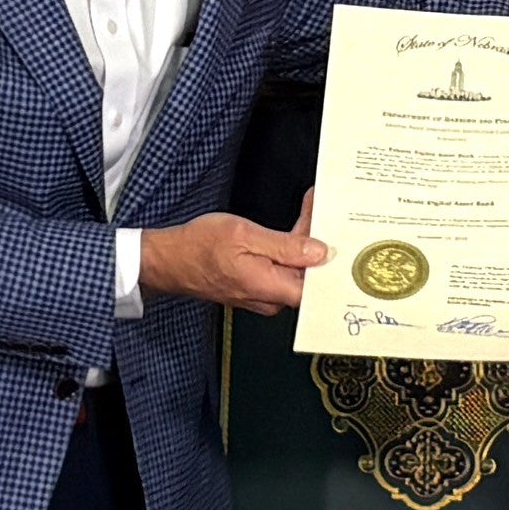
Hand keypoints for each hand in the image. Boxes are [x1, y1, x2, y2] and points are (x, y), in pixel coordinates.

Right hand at [138, 209, 323, 312]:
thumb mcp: (244, 235)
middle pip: (310, 275)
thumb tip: (319, 252)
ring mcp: (263, 296)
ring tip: (311, 211)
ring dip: (306, 242)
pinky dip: (290, 249)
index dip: (333, 259)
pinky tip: (294, 229)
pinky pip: (283, 271)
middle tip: (325, 210)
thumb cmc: (199, 247)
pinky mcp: (257, 289)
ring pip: (296, 271)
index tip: (339, 231)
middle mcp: (270, 299)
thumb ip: (285, 245)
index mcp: (270, 288)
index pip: (318, 282)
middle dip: (321, 241)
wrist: (169, 260)